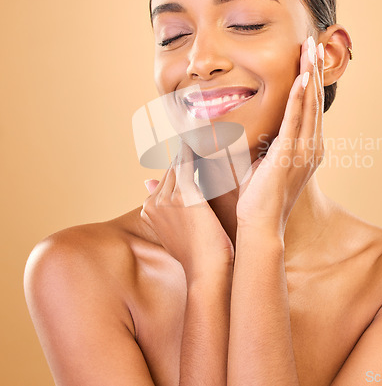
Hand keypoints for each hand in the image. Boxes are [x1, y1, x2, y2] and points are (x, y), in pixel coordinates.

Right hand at [140, 140, 234, 279]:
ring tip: (203, 134)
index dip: (179, 164)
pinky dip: (194, 150)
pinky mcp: (184, 195)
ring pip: (179, 164)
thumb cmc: (199, 254)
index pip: (166, 178)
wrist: (207, 271)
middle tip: (198, 135)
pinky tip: (202, 139)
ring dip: (189, 149)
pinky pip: (188, 164)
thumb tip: (152, 185)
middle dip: (184, 154)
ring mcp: (166, 198)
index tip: (190, 149)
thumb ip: (169, 210)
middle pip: (171, 170)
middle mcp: (154, 202)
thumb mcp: (179, 231)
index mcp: (150, 209)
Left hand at [236, 36, 324, 238]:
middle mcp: (311, 146)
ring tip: (311, 48)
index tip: (308, 58)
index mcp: (306, 147)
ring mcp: (303, 150)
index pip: (309, 107)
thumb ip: (265, 142)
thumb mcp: (265, 162)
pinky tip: (302, 76)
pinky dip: (298, 97)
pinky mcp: (289, 153)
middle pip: (314, 99)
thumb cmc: (259, 197)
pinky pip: (294, 119)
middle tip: (314, 42)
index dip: (310, 80)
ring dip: (310, 74)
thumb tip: (252, 127)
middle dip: (314, 69)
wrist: (260, 224)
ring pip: (308, 104)